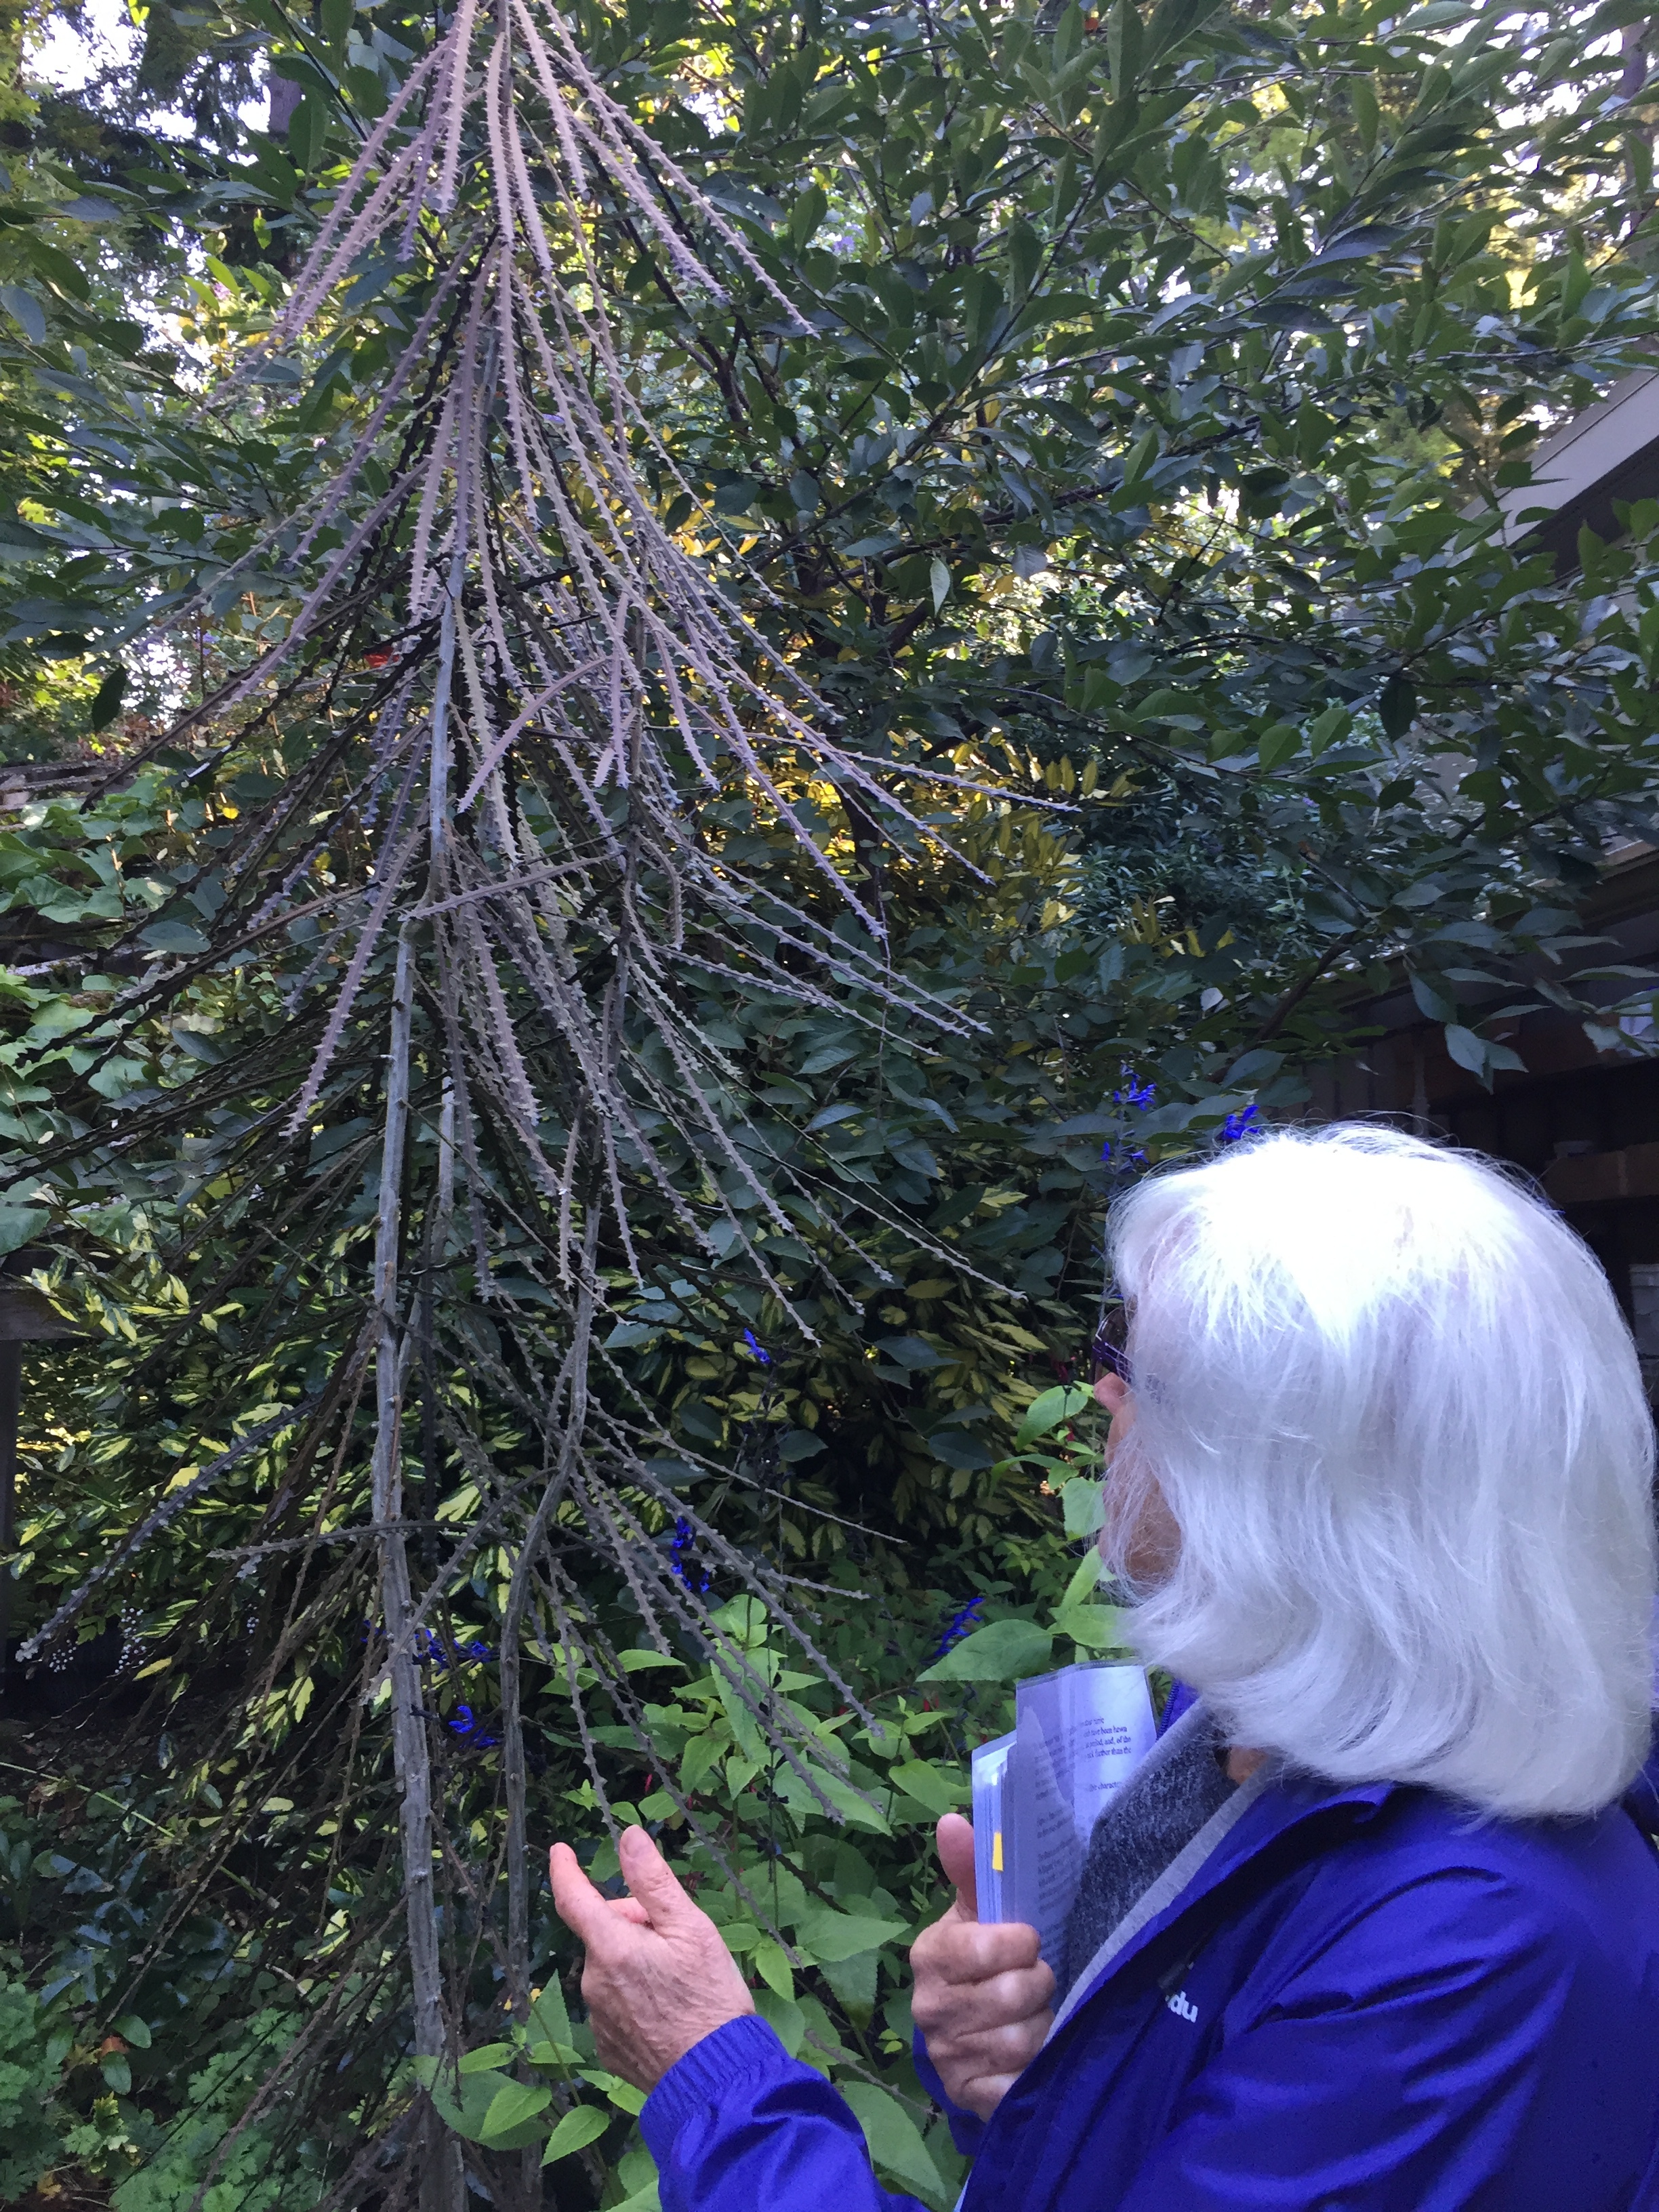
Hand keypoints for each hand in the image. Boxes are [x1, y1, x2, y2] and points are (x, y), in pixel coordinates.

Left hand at [549, 1825, 754, 2091]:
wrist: (715, 2077)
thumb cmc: (709, 1996)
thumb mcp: (691, 1928)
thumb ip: (654, 1882)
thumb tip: (628, 1837)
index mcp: (611, 1947)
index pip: (573, 1898)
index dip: (565, 1870)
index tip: (560, 1851)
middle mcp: (594, 1983)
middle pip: (605, 1935)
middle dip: (633, 1925)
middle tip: (677, 1940)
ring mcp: (599, 2020)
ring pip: (611, 1971)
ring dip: (634, 1963)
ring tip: (679, 1982)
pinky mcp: (608, 2049)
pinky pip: (615, 2007)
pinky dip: (635, 1998)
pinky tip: (668, 2013)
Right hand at [910, 1813, 1053, 2121]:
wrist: (970, 2031)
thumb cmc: (982, 1958)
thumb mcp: (981, 1912)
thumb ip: (972, 1867)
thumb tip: (953, 1820)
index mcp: (931, 1955)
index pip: (986, 1949)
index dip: (1021, 1944)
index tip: (1029, 1940)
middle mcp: (929, 2007)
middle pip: (1012, 1996)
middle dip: (1039, 1986)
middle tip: (1038, 1980)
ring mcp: (946, 2055)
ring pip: (1020, 2041)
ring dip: (1041, 2026)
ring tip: (1034, 2015)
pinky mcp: (966, 2095)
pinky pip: (1013, 2085)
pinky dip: (1031, 2070)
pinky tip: (1028, 2057)